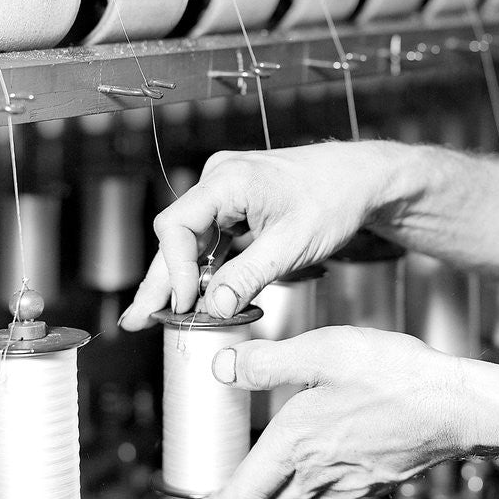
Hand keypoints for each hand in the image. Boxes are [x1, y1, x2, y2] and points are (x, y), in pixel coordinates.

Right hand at [120, 141, 407, 329]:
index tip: (183, 306)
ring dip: (180, 278)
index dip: (173, 270)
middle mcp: (219, 178)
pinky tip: (192, 296)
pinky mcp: (236, 202)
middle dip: (160, 281)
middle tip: (137, 320)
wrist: (362, 178)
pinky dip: (203, 267)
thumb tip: (213, 306)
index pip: (177, 226)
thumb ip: (249, 275)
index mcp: (228, 179)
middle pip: (177, 235)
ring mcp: (226, 189)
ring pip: (192, 240)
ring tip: (156, 316)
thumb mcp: (293, 245)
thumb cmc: (334, 199)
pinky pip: (211, 237)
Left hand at [186, 325, 469, 498]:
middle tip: (224, 493)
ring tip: (263, 486)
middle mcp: (319, 471)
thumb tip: (225, 369)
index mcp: (297, 442)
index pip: (241, 496)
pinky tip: (316, 475)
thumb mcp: (325, 350)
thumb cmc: (397, 375)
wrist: (457, 405)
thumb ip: (271, 362)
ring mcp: (350, 482)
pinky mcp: (375, 481)